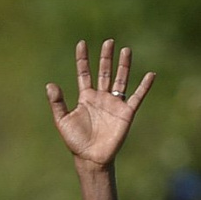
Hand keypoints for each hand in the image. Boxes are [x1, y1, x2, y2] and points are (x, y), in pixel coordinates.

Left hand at [46, 39, 154, 165]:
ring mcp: (114, 103)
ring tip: (125, 50)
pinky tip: (150, 74)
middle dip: (106, 57)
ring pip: (120, 79)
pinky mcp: (126, 112)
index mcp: (86, 97)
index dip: (82, 59)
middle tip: (108, 41)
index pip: (84, 73)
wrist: (91, 157)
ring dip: (123, 66)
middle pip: (104, 72)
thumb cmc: (76, 141)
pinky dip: (144, 86)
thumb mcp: (63, 120)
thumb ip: (58, 103)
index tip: (81, 43)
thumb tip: (50, 85)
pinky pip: (137, 96)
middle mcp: (101, 97)